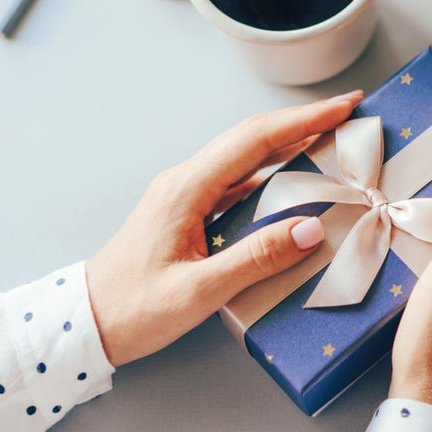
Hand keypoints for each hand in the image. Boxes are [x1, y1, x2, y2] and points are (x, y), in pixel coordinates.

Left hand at [86, 91, 362, 366]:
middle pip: (252, 136)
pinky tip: (292, 176)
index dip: (304, 120)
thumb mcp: (198, 292)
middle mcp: (185, 181)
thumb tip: (311, 228)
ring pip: (244, 154)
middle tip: (347, 111)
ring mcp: (184, 193)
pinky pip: (237, 178)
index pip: (256, 140)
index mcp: (187, 189)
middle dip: (303, 120)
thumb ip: (256, 258)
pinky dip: (271, 168)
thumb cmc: (133, 310)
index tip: (343, 107)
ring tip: (329, 136)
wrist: (84, 325)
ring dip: (288, 140)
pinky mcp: (187, 210)